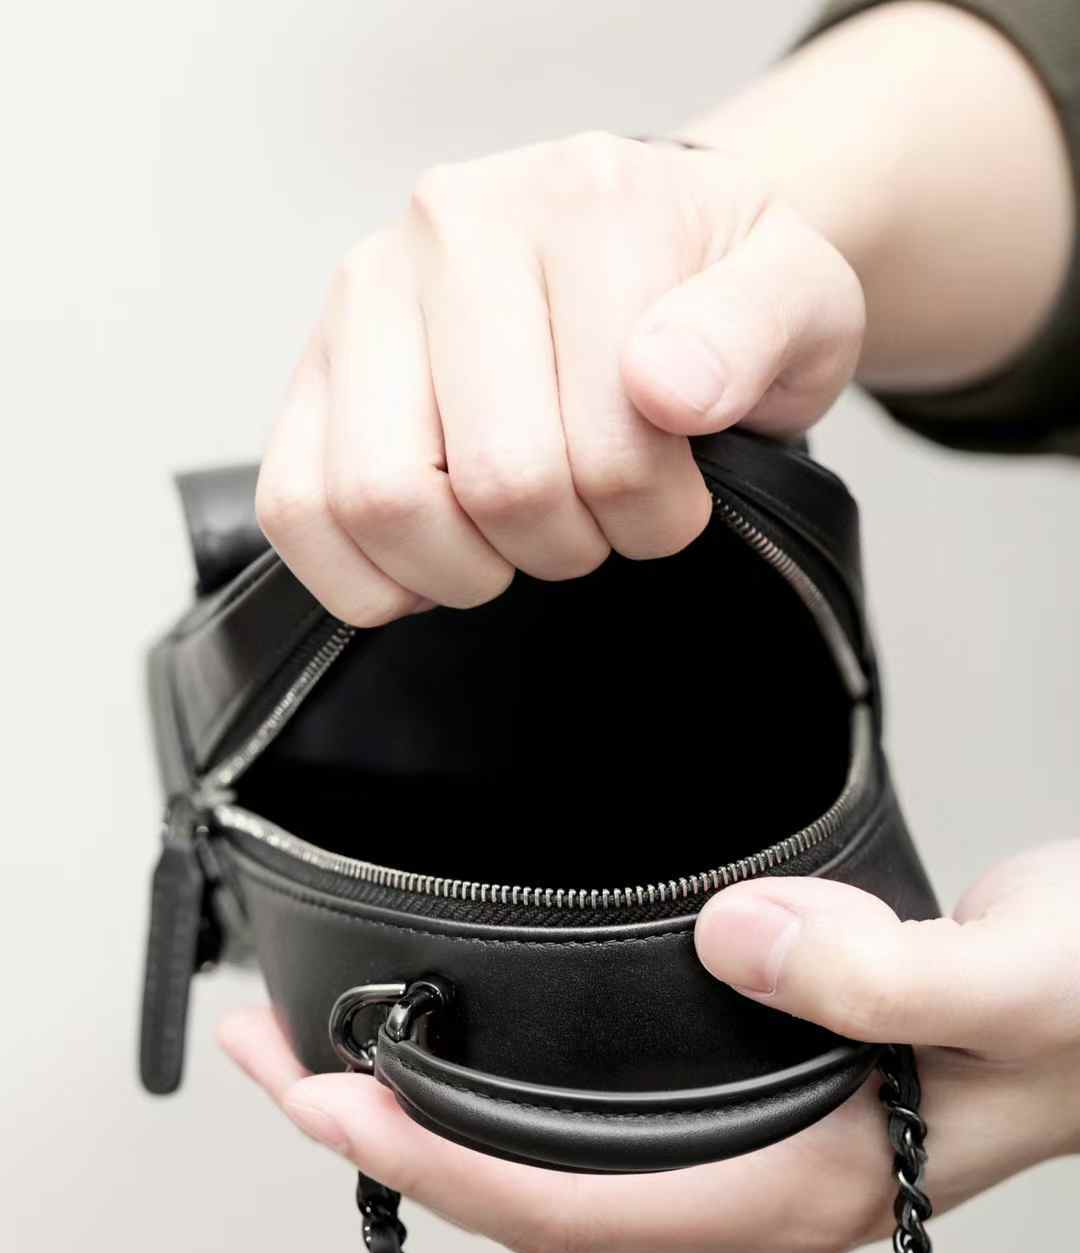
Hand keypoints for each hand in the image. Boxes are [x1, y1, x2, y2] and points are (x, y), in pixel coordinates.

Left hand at [220, 842, 1079, 1252]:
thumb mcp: (1015, 981)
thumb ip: (884, 974)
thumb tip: (742, 941)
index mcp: (798, 1188)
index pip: (569, 1205)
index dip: (429, 1161)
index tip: (318, 1096)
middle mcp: (760, 1187)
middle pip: (528, 1193)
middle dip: (387, 1138)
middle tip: (275, 1058)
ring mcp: (755, 1146)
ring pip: (555, 1160)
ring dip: (435, 1113)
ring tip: (332, 1048)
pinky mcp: (757, 1095)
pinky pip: (599, 1114)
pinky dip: (508, 1083)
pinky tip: (467, 1043)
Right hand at [255, 131, 863, 625]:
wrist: (643, 246)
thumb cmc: (713, 287)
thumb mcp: (796, 296)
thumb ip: (755, 331)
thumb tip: (667, 388)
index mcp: (579, 201)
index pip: (608, 441)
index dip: (653, 516)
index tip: (675, 504)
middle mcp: (449, 228)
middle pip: (496, 481)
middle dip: (567, 545)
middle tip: (599, 525)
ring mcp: (363, 298)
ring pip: (379, 501)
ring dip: (468, 568)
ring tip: (518, 541)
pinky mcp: (310, 373)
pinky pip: (294, 509)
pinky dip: (368, 580)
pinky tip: (438, 562)